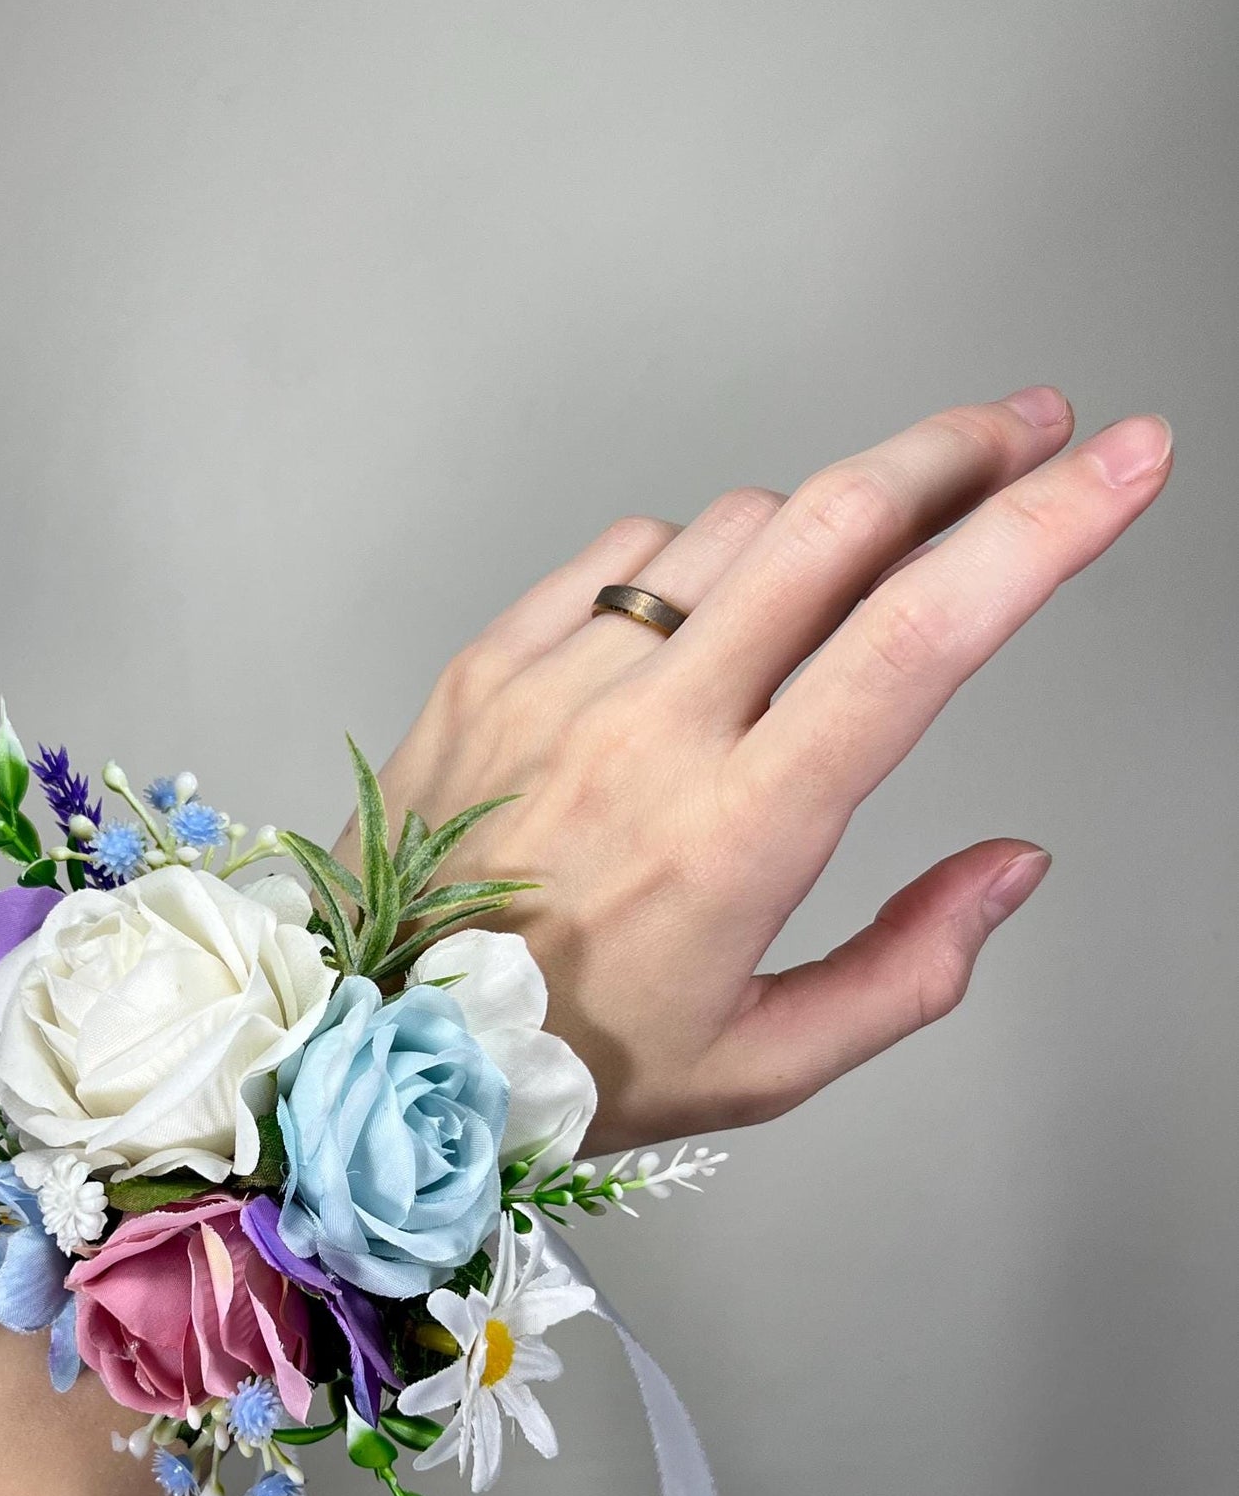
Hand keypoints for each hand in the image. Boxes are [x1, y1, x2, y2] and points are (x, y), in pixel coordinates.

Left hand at [372, 391, 1171, 1153]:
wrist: (369, 1040)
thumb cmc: (560, 1065)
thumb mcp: (761, 1065)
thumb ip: (908, 970)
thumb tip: (1013, 866)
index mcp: (735, 835)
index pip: (918, 639)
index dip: (1041, 530)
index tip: (1125, 462)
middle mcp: (647, 736)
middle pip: (834, 523)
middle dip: (959, 452)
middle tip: (1033, 430)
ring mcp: (558, 684)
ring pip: (735, 528)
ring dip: (824, 525)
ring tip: (851, 579)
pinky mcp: (489, 663)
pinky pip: (627, 551)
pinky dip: (695, 560)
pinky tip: (707, 614)